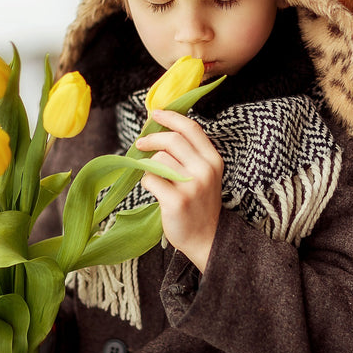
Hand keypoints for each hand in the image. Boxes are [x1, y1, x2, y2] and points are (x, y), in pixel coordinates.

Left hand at [135, 108, 222, 272]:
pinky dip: (147, 182)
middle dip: (151, 139)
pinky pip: (150, 179)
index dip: (171, 117)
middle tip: (140, 143)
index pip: (191, 128)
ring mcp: (192, 186)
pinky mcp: (176, 201)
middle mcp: (205, 170)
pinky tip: (154, 190)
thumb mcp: (204, 174)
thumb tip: (157, 129)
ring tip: (154, 177)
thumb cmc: (200, 203)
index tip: (155, 113)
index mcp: (213, 160)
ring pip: (158, 160)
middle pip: (171, 140)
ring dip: (149, 166)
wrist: (207, 238)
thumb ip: (188, 153)